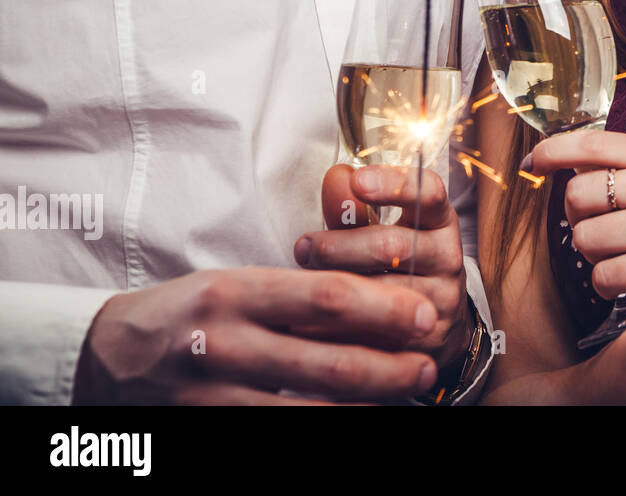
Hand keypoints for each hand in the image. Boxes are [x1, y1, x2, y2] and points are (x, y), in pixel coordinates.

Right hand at [72, 267, 439, 403]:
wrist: (108, 356)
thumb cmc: (190, 313)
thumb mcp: (237, 284)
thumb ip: (299, 294)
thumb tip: (379, 303)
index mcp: (236, 292)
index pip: (325, 297)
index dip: (384, 309)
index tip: (425, 313)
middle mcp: (224, 343)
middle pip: (328, 362)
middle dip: (389, 367)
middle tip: (426, 363)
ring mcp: (214, 394)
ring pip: (311, 410)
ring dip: (368, 404)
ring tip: (405, 394)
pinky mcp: (209, 428)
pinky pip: (279, 433)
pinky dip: (327, 426)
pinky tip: (358, 417)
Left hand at [295, 163, 471, 376]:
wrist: (434, 321)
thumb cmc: (397, 264)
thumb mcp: (382, 230)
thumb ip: (354, 208)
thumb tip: (336, 177)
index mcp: (438, 220)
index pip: (428, 192)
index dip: (394, 184)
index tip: (357, 180)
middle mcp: (448, 256)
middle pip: (391, 246)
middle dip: (338, 246)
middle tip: (304, 247)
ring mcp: (442, 299)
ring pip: (381, 292)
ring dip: (334, 288)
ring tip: (302, 287)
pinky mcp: (427, 337)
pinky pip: (375, 333)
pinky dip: (336, 328)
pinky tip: (309, 323)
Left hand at [524, 131, 625, 297]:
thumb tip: (562, 164)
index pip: (592, 142)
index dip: (552, 151)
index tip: (533, 162)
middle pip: (577, 196)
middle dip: (578, 218)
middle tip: (601, 227)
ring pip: (585, 239)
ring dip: (594, 255)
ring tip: (624, 254)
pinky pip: (602, 276)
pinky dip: (607, 283)